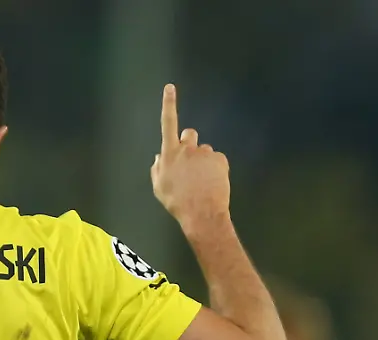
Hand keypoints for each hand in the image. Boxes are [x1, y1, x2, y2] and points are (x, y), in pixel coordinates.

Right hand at [151, 84, 230, 230]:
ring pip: (204, 151)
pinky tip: (212, 183)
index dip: (168, 104)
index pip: (168, 123)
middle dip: (189, 143)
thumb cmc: (177, 202)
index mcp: (169, 154)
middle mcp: (187, 149)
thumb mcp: (159, 187)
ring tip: (202, 182)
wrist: (202, 214)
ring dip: (202, 161)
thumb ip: (157, 169)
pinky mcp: (220, 159)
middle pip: (189, 134)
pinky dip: (215, 169)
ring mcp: (205, 153)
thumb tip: (160, 158)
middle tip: (190, 162)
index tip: (170, 88)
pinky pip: (217, 160)